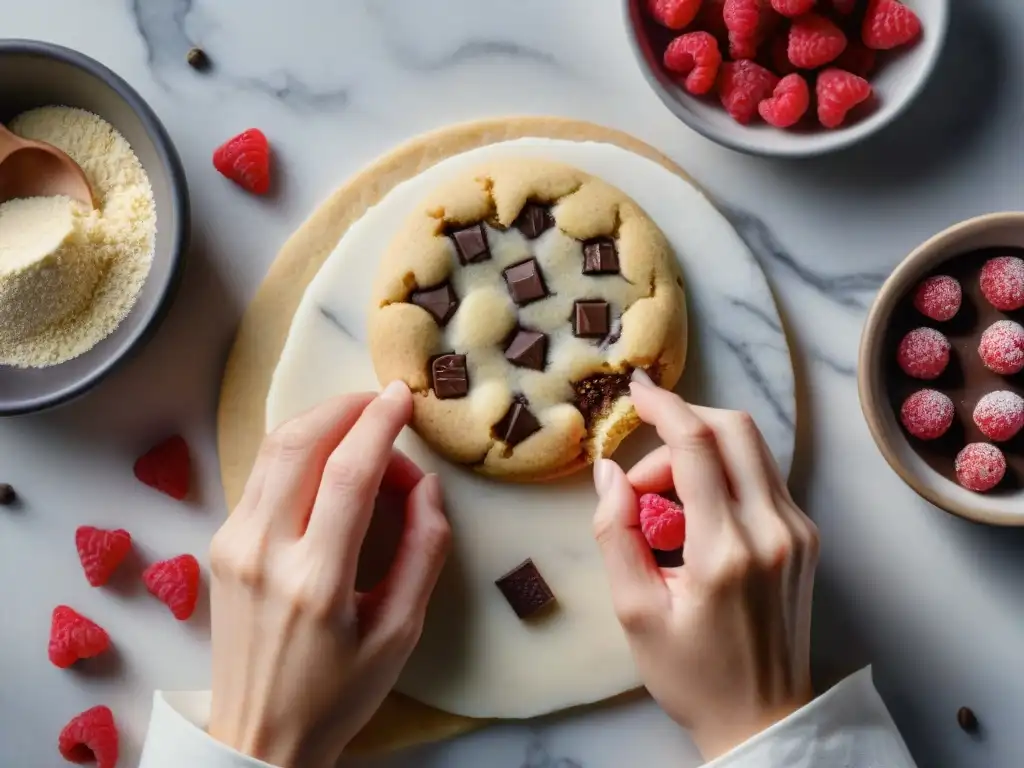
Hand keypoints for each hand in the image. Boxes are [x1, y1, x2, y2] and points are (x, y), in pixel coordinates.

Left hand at [207, 382, 450, 767]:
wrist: (257, 737)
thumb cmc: (336, 694)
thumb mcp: (400, 634)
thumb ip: (424, 553)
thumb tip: (426, 486)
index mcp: (316, 582)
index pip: (349, 473)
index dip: (380, 423)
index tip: (402, 398)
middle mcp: (264, 553)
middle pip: (298, 443)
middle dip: (344, 407)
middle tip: (381, 405)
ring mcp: (233, 546)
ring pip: (271, 450)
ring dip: (319, 424)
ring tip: (360, 431)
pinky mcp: (221, 545)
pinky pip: (261, 476)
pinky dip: (298, 453)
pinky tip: (328, 466)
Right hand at [593, 371, 818, 760]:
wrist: (765, 718)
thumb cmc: (692, 675)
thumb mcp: (635, 612)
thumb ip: (615, 535)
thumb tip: (609, 473)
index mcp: (726, 551)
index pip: (696, 447)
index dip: (663, 408)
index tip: (635, 392)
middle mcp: (774, 530)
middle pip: (735, 429)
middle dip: (683, 424)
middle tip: (644, 465)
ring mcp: (798, 531)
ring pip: (751, 448)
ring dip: (702, 451)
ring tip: (665, 502)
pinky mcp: (806, 537)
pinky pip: (761, 476)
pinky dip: (723, 474)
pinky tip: (696, 515)